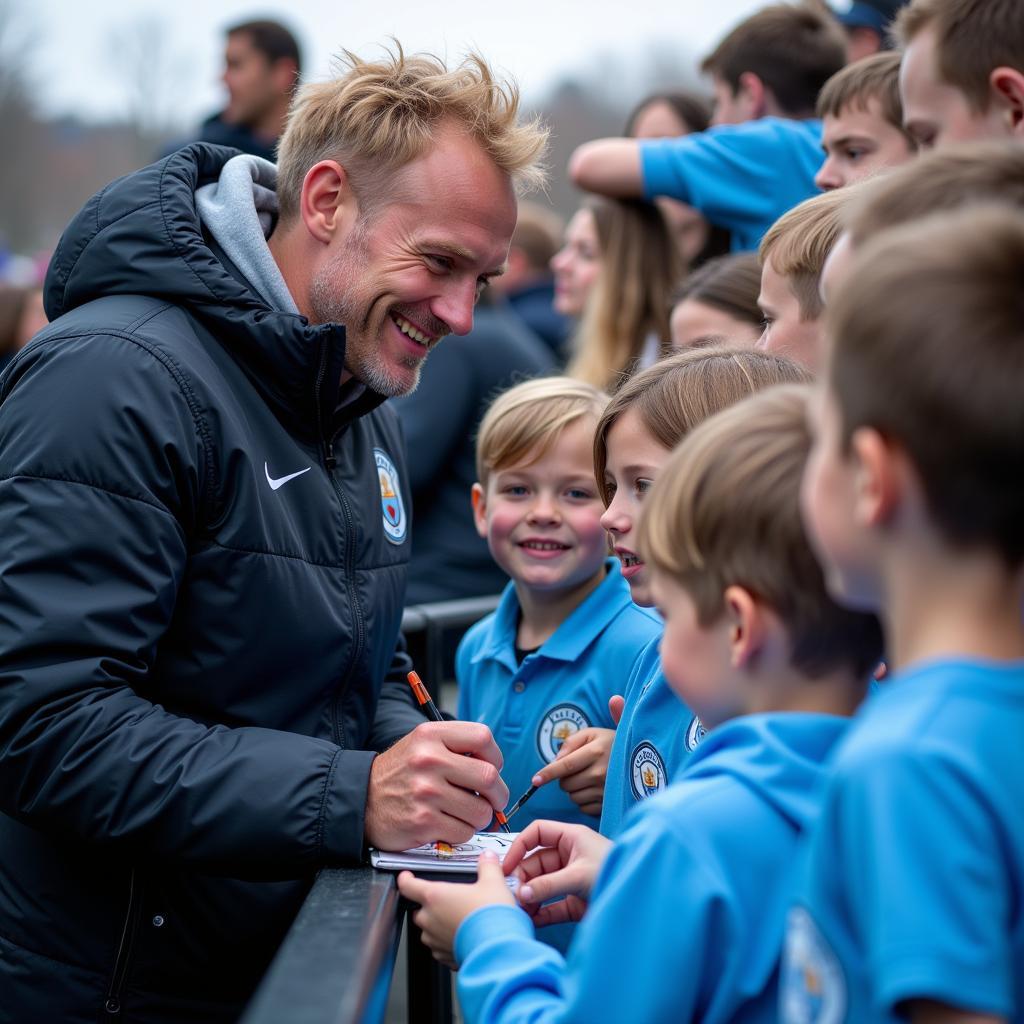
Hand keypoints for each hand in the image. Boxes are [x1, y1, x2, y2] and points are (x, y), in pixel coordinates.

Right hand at [365, 722, 507, 850]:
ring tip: (466, 813)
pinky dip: (462, 832)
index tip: (492, 768)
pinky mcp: (423, 822)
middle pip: (489, 777)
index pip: (482, 737)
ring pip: (480, 810)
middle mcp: (429, 760)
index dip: (495, 756)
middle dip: (498, 794)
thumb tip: (496, 767)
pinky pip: (464, 832)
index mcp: (431, 735)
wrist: (362, 799)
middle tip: (494, 800)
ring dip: (480, 817)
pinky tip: (448, 824)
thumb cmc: (402, 773)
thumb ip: (456, 746)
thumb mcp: (423, 744)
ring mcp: (426, 793)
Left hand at [398, 852, 513, 969]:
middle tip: (449, 899)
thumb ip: (487, 866)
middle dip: (429, 905)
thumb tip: (488, 857)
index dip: (405, 879)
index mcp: (436, 897)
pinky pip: (439, 948)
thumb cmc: (491, 917)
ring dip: (437, 924)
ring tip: (458, 919)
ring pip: (428, 930)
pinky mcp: (444, 957)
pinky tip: (463, 936)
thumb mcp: (493, 883)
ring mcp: (435, 940)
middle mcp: (430, 919)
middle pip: (419, 909)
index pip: (409, 886)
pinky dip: (446, 942)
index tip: (406, 877)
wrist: (498, 949)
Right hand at [502, 819, 611, 926]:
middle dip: (523, 878)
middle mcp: (569, 856)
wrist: (641, 898)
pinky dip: (541, 912)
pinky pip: (551, 905)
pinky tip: (532, 919)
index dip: (519, 846)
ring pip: (541, 885)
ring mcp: (570, 879)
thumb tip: (522, 893)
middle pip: (535, 862)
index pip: (537, 833)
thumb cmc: (617, 872)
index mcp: (571, 838)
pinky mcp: (574, 901)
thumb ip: (549, 884)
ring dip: (529, 897)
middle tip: (513, 894)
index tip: (506, 865)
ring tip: (520, 909)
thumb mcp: (579, 875)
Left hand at [528, 696, 623, 817]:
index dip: (548, 773)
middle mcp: (601, 773)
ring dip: (574, 789)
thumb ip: (572, 741)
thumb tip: (556, 759)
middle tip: (577, 768)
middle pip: (566, 784)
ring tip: (588, 777)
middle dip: (564, 778)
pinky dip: (583, 800)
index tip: (535, 780)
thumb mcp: (593, 733)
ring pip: (573, 796)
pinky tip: (593, 789)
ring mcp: (606, 791)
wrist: (642, 760)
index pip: (565, 765)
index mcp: (596, 751)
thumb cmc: (612, 743)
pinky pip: (583, 807)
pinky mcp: (609, 804)